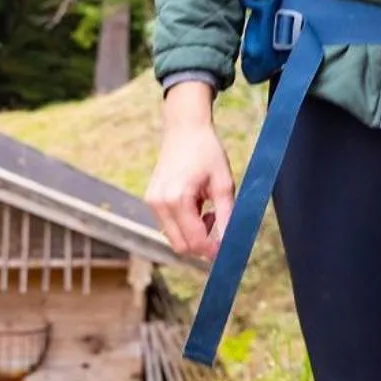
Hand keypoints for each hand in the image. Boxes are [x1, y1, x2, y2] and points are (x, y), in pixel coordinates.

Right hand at [145, 82, 235, 257]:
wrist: (185, 129)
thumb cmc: (207, 152)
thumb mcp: (224, 183)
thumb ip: (226, 215)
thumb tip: (230, 242)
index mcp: (177, 199)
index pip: (194, 241)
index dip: (212, 250)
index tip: (228, 250)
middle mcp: (159, 204)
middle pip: (180, 246)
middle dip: (202, 244)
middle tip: (220, 226)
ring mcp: (151, 202)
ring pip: (174, 238)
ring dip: (194, 234)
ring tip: (210, 212)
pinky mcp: (150, 200)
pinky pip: (168, 225)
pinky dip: (185, 225)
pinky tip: (198, 207)